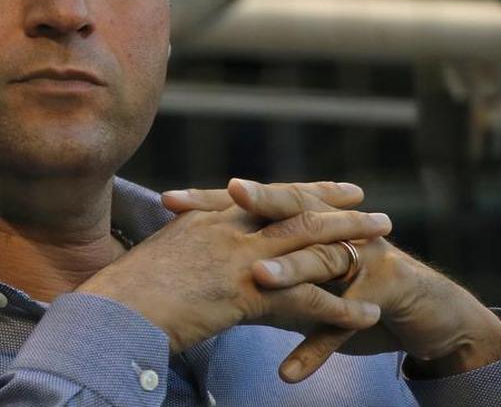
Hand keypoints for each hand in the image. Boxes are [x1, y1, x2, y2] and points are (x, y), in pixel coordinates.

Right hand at [76, 182, 392, 356]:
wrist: (113, 312)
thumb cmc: (124, 296)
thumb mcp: (158, 261)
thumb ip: (185, 253)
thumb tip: (194, 257)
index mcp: (208, 219)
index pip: (265, 196)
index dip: (301, 191)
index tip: (332, 186)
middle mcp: (229, 229)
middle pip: (295, 210)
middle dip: (338, 207)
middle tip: (373, 206)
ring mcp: (240, 257)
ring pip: (310, 244)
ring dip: (352, 245)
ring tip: (387, 247)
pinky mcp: (248, 291)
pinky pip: (308, 298)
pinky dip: (341, 308)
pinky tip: (367, 315)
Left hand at [164, 179, 500, 381]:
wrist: (423, 311)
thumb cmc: (347, 291)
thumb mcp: (298, 278)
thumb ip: (257, 273)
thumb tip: (195, 276)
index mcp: (307, 221)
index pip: (257, 204)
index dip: (214, 199)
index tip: (171, 198)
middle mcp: (334, 230)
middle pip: (294, 210)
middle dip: (261, 201)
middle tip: (230, 193)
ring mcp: (362, 258)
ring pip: (323, 261)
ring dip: (291, 272)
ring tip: (258, 280)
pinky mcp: (383, 295)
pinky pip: (345, 324)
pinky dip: (317, 348)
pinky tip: (288, 373)